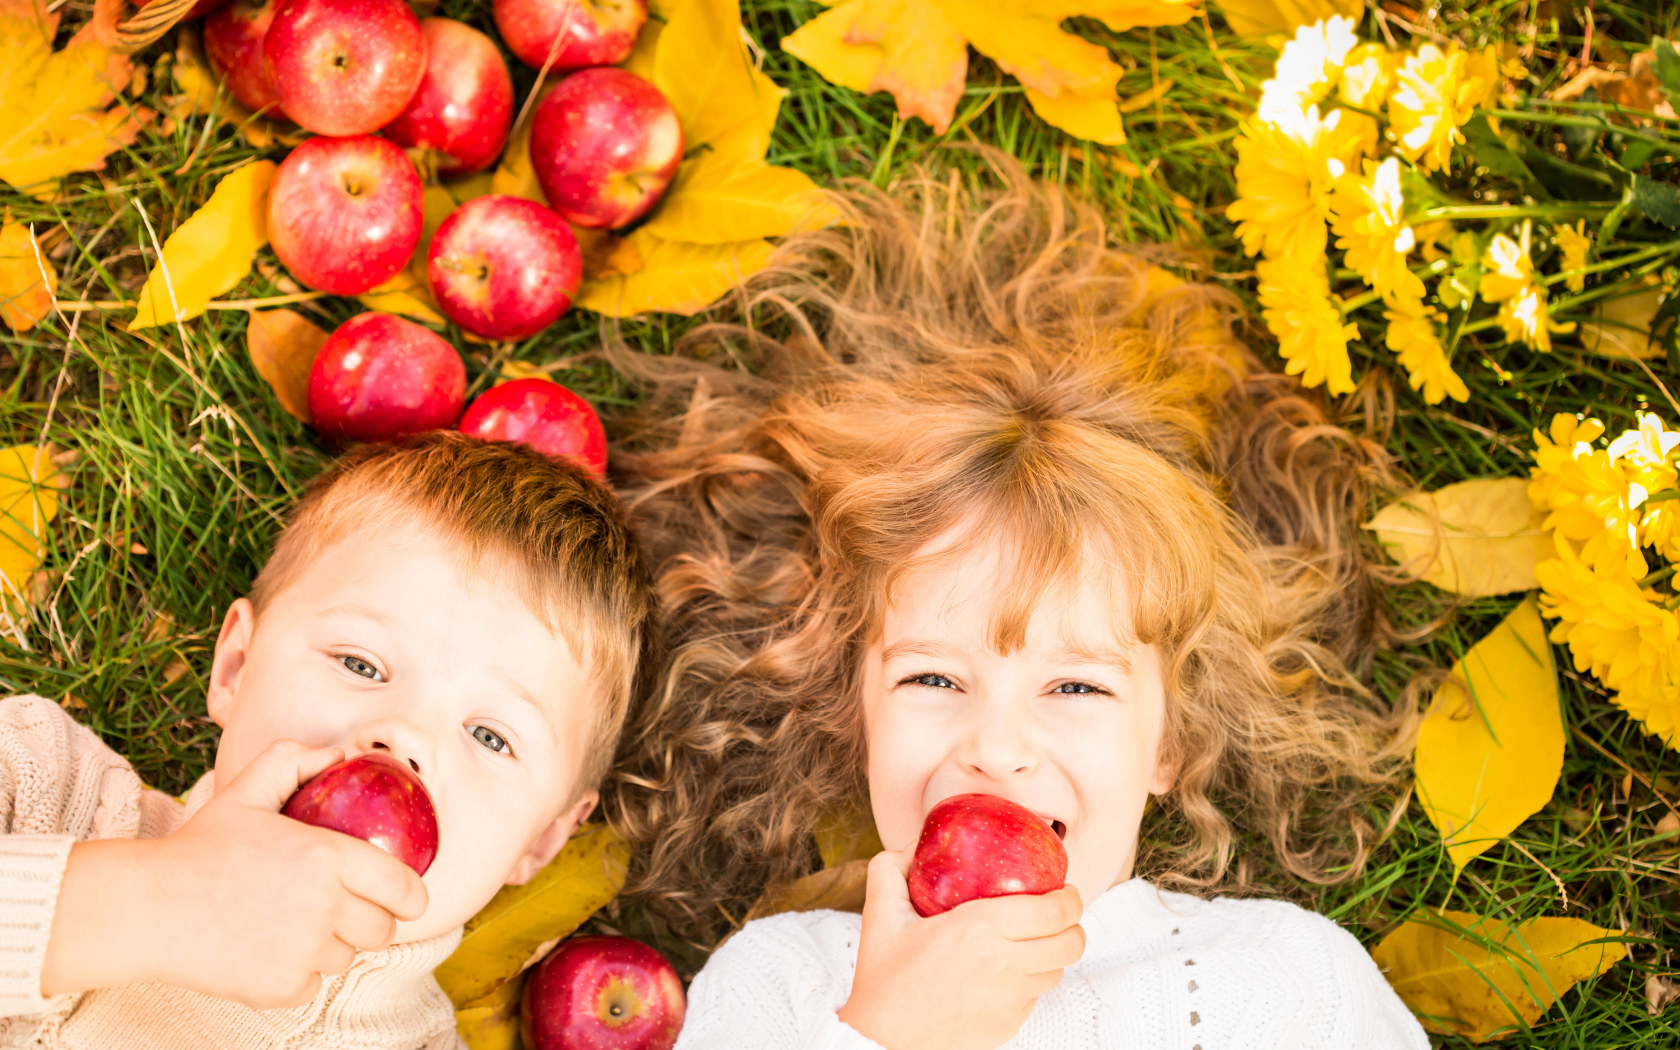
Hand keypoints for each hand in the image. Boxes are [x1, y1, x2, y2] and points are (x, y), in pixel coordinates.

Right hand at [42, 741, 428, 1006]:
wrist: (145, 908)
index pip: (405, 889)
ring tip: (292, 925)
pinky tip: (266, 950)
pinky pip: (314, 985)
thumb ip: (292, 762)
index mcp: (327, 857)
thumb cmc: (199, 847)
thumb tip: (337, 754)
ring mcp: (304, 952)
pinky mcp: (282, 988)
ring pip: (347, 958)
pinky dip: (297, 974)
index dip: (411, 896)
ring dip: (331, 946)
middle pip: (383, 930)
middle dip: (370, 921)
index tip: (404, 898)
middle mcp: (324, 906)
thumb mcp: (245, 791)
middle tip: (341, 909)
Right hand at [836, 848, 1083, 1049]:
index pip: (1056, 911)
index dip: (1070, 897)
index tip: (1063, 888)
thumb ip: (891, 869)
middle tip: (1056, 912)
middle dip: (1073, 923)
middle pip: (1071, 942)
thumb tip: (911, 847)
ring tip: (1031, 940)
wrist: (882, 1039)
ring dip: (1052, 952)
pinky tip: (1006, 971)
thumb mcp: (880, 913)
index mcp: (980, 929)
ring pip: (1057, 970)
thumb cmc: (883, 977)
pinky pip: (1035, 996)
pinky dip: (1030, 979)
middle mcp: (1005, 965)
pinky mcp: (1009, 1024)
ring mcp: (1011, 1000)